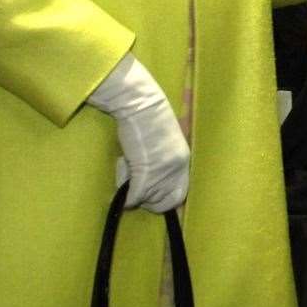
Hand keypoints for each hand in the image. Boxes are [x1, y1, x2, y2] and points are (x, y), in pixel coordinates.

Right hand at [87, 52, 190, 212]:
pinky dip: (126, 197)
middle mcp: (177, 168)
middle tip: (135, 189)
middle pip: (165, 203)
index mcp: (183, 160)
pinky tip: (122, 181)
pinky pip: (135, 197)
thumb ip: (163, 163)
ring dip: (134, 191)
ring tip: (126, 167)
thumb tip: (151, 184)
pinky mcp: (146, 172)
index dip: (164, 199)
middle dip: (149, 201)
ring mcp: (162, 171)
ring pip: (146, 200)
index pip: (180, 195)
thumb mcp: (164, 144)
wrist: (140, 104)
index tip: (150, 197)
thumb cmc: (147, 119)